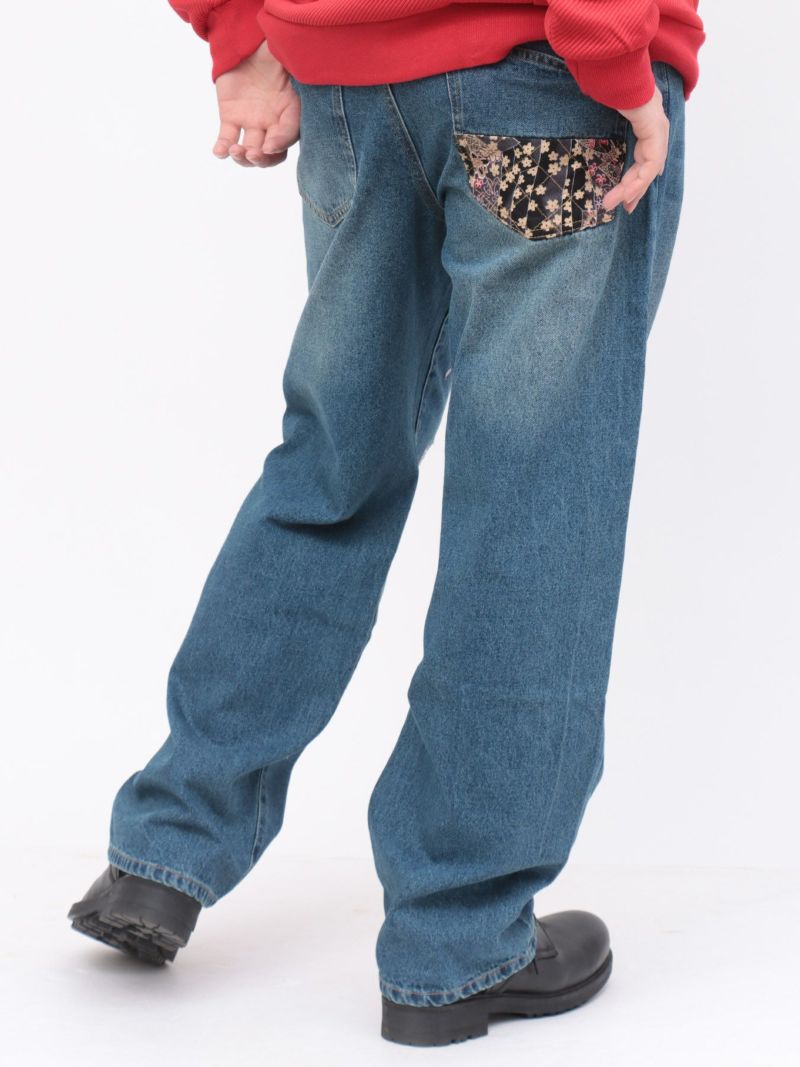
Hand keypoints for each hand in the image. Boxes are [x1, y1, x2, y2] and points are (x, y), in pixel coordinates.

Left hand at [213, 41, 299, 167]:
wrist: (247, 38)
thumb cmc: (274, 49)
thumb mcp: (290, 60)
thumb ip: (296, 76)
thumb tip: (298, 89)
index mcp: (292, 110)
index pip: (289, 134)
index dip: (280, 143)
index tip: (269, 146)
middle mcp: (273, 122)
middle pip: (271, 153)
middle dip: (262, 159)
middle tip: (252, 154)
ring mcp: (252, 121)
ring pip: (249, 150)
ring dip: (243, 157)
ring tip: (235, 150)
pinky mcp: (231, 117)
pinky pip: (227, 137)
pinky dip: (222, 149)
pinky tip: (219, 152)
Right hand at [602, 85, 668, 213]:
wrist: (619, 68)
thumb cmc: (611, 81)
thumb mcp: (610, 103)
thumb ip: (611, 111)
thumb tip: (594, 106)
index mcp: (647, 122)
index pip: (644, 157)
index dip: (634, 178)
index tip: (624, 195)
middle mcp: (656, 128)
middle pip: (647, 168)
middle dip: (635, 190)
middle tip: (624, 208)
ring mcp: (658, 131)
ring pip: (648, 171)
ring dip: (632, 191)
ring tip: (614, 205)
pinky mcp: (655, 133)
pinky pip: (649, 166)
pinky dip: (638, 182)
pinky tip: (626, 193)